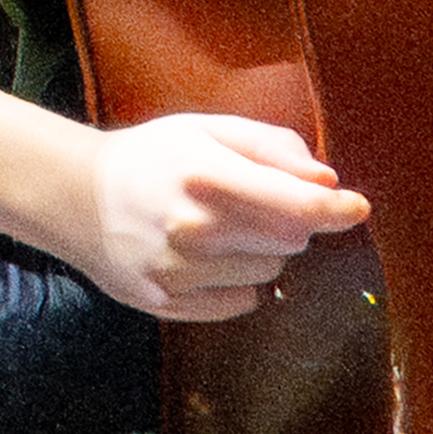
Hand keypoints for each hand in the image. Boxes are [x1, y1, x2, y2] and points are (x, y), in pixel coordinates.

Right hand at [54, 107, 367, 324]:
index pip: (295, 206)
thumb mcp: (206, 130)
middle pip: (290, 242)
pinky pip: (241, 300)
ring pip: (268, 271)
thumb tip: (326, 182)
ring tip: (220, 228)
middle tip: (257, 202)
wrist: (75, 197)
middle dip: (290, 222)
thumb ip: (271, 148)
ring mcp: (180, 272)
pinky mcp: (169, 303)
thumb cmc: (150, 157)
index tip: (357, 206)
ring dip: (261, 250)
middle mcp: (194, 229)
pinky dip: (236, 281)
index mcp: (206, 176)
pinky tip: (204, 257)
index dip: (336, 210)